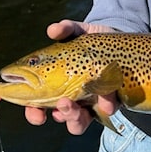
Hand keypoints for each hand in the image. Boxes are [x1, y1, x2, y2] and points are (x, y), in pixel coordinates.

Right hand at [24, 19, 118, 133]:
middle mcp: (72, 98)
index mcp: (56, 85)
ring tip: (75, 104)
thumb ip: (67, 29)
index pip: (36, 104)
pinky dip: (104, 103)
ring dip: (74, 117)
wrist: (120, 40)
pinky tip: (106, 93)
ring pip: (79, 122)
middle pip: (59, 116)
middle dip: (57, 115)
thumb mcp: (79, 32)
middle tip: (59, 107)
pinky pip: (106, 110)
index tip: (31, 112)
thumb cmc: (91, 39)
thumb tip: (53, 30)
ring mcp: (91, 102)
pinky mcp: (111, 100)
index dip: (30, 110)